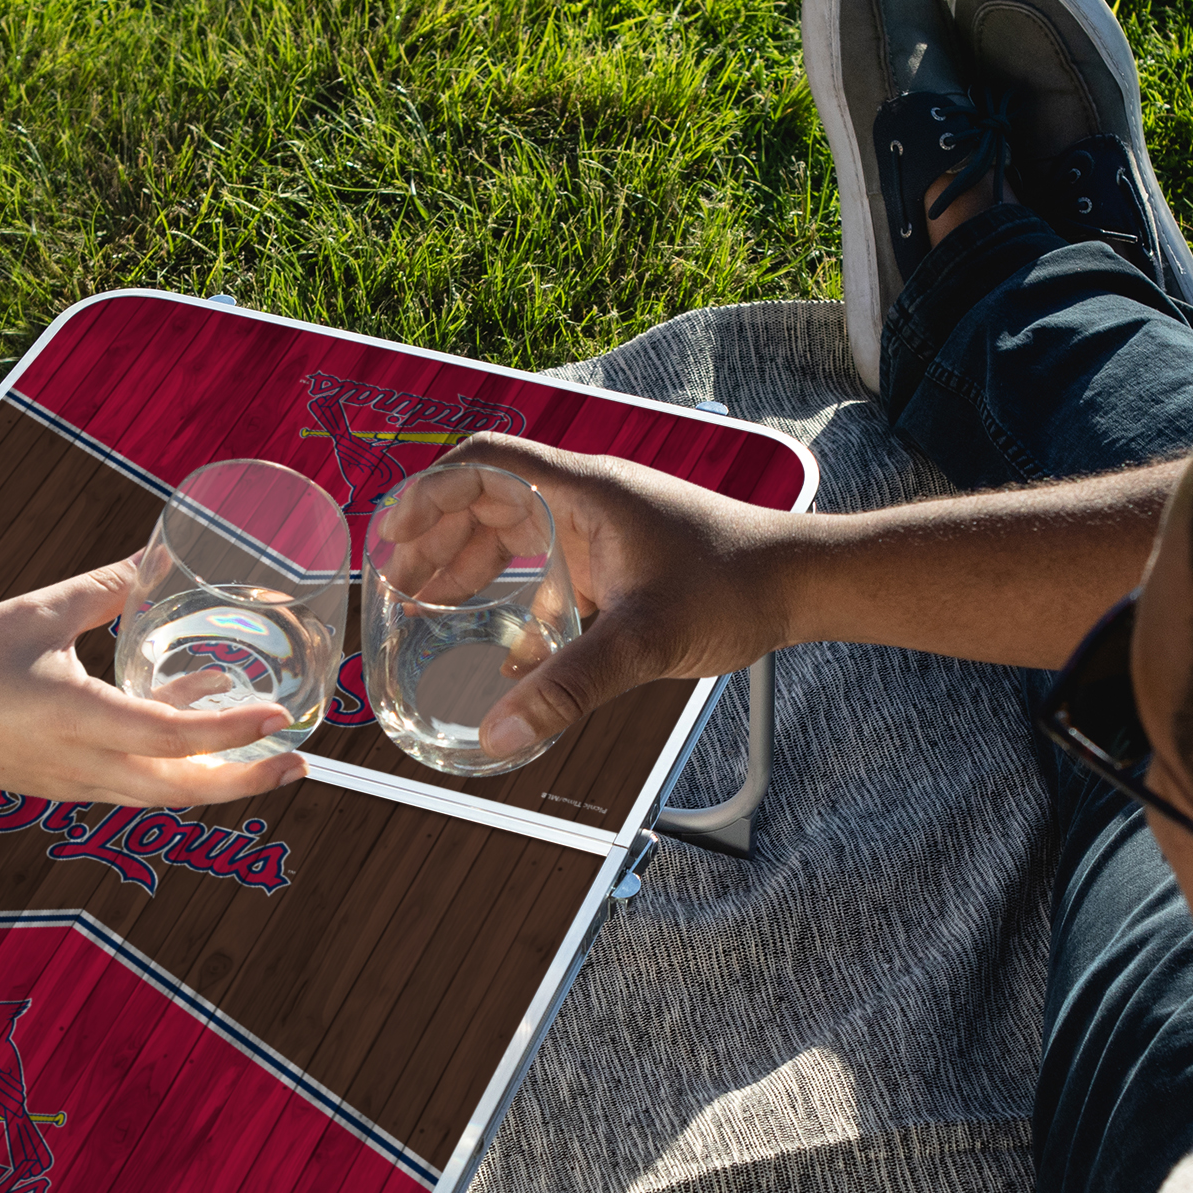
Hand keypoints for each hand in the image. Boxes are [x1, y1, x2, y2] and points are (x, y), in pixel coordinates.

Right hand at [0, 561, 309, 808]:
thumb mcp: (38, 613)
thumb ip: (107, 590)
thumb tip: (158, 556)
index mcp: (77, 721)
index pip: (172, 738)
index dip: (232, 731)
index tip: (279, 717)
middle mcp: (82, 766)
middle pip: (182, 790)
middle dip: (247, 781)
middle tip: (299, 762)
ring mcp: (73, 785)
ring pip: (161, 792)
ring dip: (213, 774)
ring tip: (260, 741)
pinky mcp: (62, 786)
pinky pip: (132, 784)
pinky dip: (171, 764)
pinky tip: (185, 718)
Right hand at [428, 438, 799, 761]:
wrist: (801, 583)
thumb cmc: (735, 586)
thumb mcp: (642, 640)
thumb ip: (569, 686)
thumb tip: (498, 729)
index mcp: (583, 491)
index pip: (485, 463)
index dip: (428, 493)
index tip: (391, 533)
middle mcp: (587, 501)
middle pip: (489, 500)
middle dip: (437, 537)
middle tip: (396, 583)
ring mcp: (604, 530)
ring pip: (518, 534)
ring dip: (471, 565)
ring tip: (427, 605)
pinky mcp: (620, 561)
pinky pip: (552, 569)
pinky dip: (518, 599)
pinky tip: (506, 649)